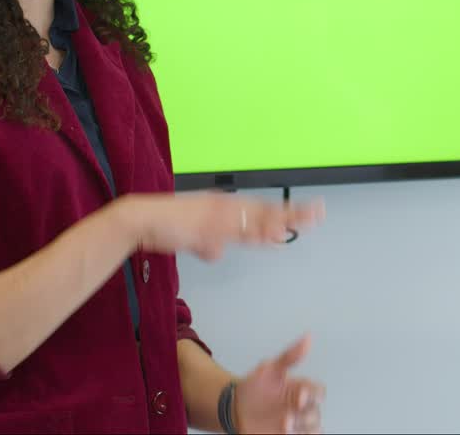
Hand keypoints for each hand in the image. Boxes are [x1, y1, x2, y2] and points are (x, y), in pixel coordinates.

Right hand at [117, 190, 324, 260]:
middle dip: (292, 214)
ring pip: (256, 220)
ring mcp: (218, 215)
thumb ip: (207, 244)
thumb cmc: (165, 227)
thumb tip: (217, 252)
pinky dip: (254, 234)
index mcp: (223, 207)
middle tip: (318, 213)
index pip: (261, 209)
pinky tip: (270, 237)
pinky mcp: (208, 226)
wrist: (141, 220)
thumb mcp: (192, 238)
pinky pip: (236, 231)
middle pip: (265, 212)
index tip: (307, 213)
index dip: (284, 212)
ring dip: (280, 222)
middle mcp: (225, 207)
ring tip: (303, 223)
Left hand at [235, 335, 324, 433]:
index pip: (318, 392)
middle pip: (316, 414)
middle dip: (304, 416)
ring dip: (303, 430)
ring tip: (284, 428)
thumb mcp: (270, 369)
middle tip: (286, 417)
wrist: (235, 408)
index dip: (312, 394)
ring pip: (313, 430)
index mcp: (301, 389)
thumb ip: (290, 356)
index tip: (299, 395)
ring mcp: (295, 424)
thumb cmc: (255, 387)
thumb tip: (308, 338)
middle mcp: (301, 408)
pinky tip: (287, 433)